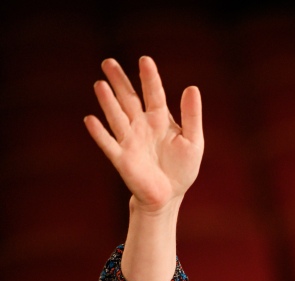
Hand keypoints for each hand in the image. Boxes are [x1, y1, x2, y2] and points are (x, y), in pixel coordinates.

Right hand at [84, 56, 203, 213]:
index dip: (150, 78)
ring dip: (108, 102)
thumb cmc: (181, 167)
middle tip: (108, 61)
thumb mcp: (193, 140)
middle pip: (128, 99)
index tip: (145, 60)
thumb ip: (192, 115)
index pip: (154, 93)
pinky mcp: (122, 158)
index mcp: (160, 119)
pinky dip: (99, 133)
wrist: (169, 195)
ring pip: (117, 117)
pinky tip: (90, 120)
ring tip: (100, 85)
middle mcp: (141, 125)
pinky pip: (109, 143)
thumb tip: (192, 87)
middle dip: (119, 81)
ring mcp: (130, 140)